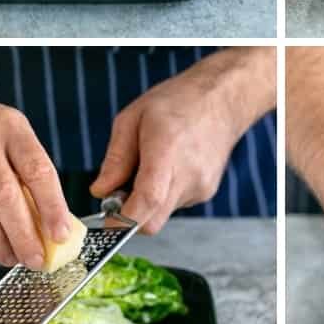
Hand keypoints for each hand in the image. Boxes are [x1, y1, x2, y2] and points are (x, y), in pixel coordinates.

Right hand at [0, 72, 71, 267]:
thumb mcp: (13, 132)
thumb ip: (30, 170)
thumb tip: (52, 219)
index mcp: (12, 128)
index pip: (38, 171)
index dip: (52, 207)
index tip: (60, 234)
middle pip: (6, 196)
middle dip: (24, 234)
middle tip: (36, 258)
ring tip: (12, 258)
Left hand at [90, 64, 246, 233]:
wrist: (222, 100)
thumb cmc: (178, 102)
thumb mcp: (133, 117)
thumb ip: (116, 158)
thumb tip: (100, 191)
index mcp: (166, 150)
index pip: (148, 200)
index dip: (123, 220)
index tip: (106, 224)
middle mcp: (188, 175)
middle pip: (152, 222)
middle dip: (130, 216)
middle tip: (121, 191)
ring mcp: (201, 186)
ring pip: (162, 213)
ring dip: (149, 200)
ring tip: (153, 165)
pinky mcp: (206, 192)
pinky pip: (175, 204)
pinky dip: (165, 192)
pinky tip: (171, 165)